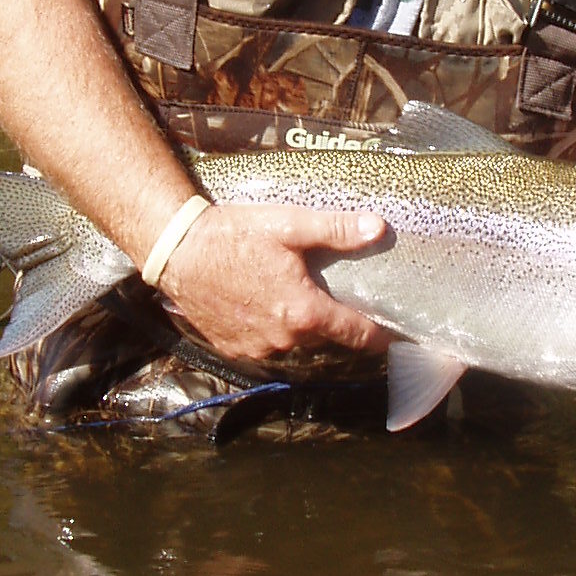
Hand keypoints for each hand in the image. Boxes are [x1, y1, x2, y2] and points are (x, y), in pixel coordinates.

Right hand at [153, 202, 390, 366]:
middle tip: (336, 297)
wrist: (178, 252)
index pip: (356, 334)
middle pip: (324, 336)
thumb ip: (337, 231)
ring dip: (299, 325)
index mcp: (304, 313)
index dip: (379, 336)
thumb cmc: (236, 235)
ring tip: (293, 296)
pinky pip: (265, 346)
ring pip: (294, 342)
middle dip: (334, 321)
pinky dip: (271, 330)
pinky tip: (263, 304)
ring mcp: (257, 349)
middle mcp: (284, 340)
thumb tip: (379, 228)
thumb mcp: (290, 225)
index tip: (396, 339)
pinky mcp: (234, 350)